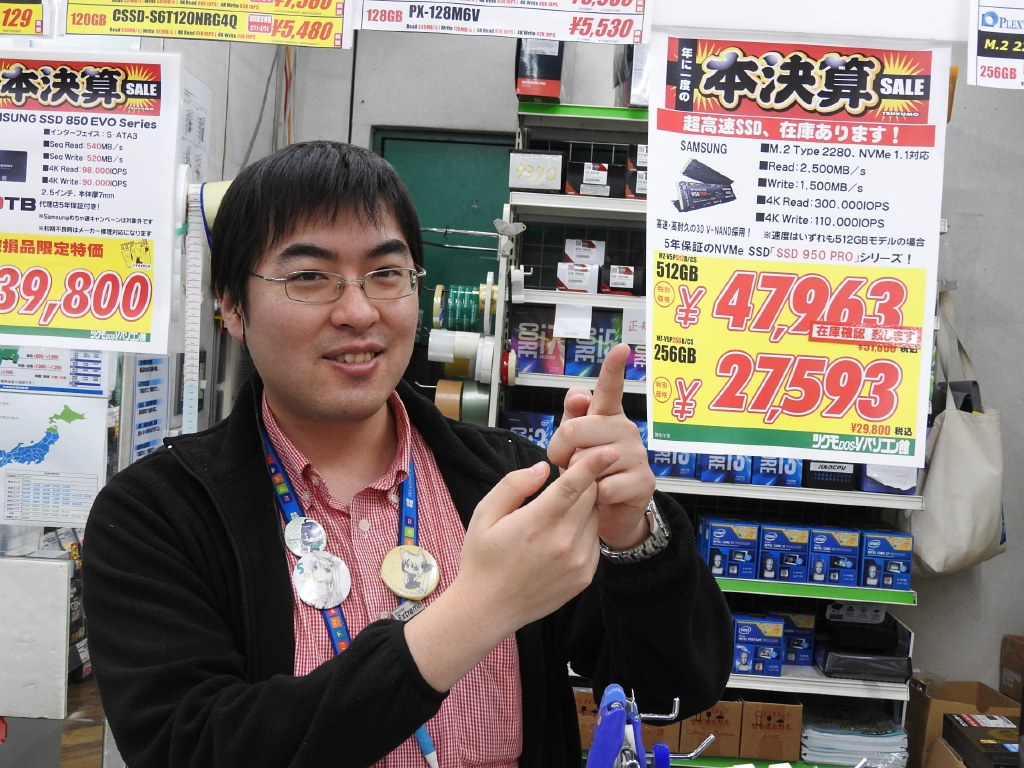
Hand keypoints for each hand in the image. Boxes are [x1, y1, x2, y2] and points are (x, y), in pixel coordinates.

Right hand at [458, 448, 617, 631]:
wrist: (488, 609)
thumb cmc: (482, 558)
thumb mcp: (484, 514)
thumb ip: (514, 485)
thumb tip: (543, 468)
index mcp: (537, 523)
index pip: (574, 485)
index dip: (593, 464)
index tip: (609, 450)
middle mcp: (564, 542)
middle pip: (590, 497)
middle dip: (583, 483)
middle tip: (565, 483)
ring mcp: (578, 562)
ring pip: (594, 518)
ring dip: (584, 508)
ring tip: (557, 516)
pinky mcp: (585, 577)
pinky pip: (594, 541)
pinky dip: (584, 531)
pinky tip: (560, 539)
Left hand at [546, 343, 654, 549]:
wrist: (609, 513)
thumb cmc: (588, 471)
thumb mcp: (574, 443)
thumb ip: (572, 417)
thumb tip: (578, 396)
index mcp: (608, 416)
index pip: (610, 388)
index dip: (613, 367)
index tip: (621, 347)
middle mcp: (626, 429)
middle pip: (575, 431)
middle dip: (560, 452)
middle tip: (568, 463)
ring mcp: (638, 455)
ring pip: (587, 463)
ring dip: (579, 478)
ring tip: (590, 480)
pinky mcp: (643, 482)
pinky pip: (602, 488)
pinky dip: (594, 498)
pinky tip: (603, 496)